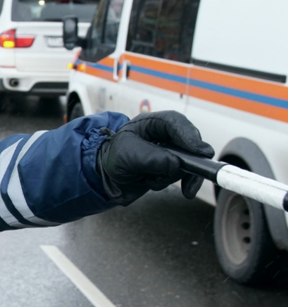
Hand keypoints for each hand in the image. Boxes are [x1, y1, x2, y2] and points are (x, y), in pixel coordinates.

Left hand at [97, 111, 214, 205]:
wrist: (106, 178)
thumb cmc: (112, 158)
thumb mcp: (128, 156)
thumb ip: (152, 159)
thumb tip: (176, 165)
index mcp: (151, 123)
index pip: (175, 123)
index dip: (189, 135)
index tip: (201, 151)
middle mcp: (163, 136)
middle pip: (188, 143)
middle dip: (188, 160)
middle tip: (195, 173)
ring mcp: (168, 152)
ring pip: (185, 163)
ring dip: (170, 175)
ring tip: (148, 178)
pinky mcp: (169, 168)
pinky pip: (179, 176)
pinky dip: (167, 182)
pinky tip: (151, 183)